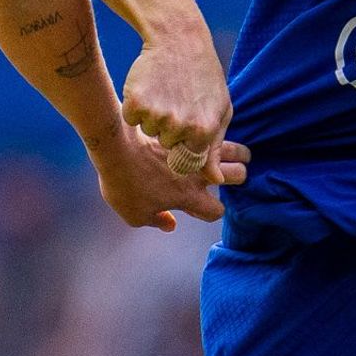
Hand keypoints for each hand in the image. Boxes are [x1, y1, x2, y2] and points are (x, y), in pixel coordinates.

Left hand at [91, 126, 249, 230]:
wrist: (116, 144)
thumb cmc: (123, 183)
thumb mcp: (134, 213)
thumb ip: (156, 221)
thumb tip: (171, 223)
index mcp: (189, 196)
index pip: (215, 211)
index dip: (210, 212)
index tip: (200, 208)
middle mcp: (199, 174)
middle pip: (237, 175)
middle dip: (237, 176)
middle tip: (230, 174)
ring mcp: (196, 150)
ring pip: (234, 150)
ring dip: (239, 153)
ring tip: (239, 154)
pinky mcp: (188, 131)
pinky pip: (213, 132)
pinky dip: (217, 135)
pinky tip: (210, 135)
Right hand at [121, 32, 231, 159]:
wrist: (178, 38)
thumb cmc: (204, 75)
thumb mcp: (220, 111)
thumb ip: (216, 148)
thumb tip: (215, 181)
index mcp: (203, 132)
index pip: (188, 161)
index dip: (184, 146)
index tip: (185, 129)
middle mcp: (179, 128)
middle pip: (166, 146)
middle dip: (170, 129)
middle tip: (177, 100)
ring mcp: (156, 116)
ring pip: (148, 131)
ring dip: (153, 116)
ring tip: (166, 91)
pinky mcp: (135, 104)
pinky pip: (131, 118)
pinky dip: (136, 106)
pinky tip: (149, 87)